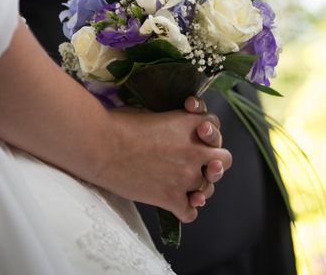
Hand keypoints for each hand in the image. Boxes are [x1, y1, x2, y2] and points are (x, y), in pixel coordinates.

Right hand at [92, 100, 231, 222]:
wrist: (101, 146)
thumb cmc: (121, 124)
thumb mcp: (156, 112)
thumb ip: (176, 122)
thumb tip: (177, 130)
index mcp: (192, 125)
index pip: (215, 127)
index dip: (206, 132)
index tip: (196, 135)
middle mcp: (196, 152)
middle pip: (225, 160)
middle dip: (214, 162)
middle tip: (199, 164)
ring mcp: (185, 177)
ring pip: (208, 189)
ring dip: (198, 188)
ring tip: (183, 186)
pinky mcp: (171, 199)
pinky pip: (190, 213)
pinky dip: (185, 210)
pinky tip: (175, 203)